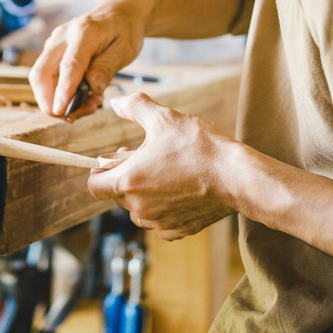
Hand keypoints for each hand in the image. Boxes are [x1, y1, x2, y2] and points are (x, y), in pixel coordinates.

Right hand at [27, 0, 151, 118]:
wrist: (119, 11)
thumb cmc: (124, 29)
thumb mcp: (125, 49)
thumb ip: (106, 68)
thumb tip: (92, 89)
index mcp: (84, 32)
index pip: (69, 65)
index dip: (63, 90)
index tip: (60, 111)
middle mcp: (62, 36)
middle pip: (41, 73)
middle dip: (48, 102)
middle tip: (73, 117)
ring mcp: (54, 43)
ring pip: (40, 78)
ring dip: (55, 100)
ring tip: (88, 105)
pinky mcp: (52, 51)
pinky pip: (47, 77)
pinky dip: (58, 93)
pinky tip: (82, 96)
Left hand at [87, 92, 237, 240]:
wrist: (237, 177)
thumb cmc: (200, 147)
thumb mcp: (165, 118)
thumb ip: (135, 107)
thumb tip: (116, 101)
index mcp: (130, 181)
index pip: (95, 186)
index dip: (99, 172)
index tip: (111, 161)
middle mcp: (140, 207)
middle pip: (117, 196)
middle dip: (125, 178)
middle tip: (144, 158)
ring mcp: (160, 221)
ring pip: (138, 211)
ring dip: (143, 195)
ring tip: (162, 173)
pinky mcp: (179, 231)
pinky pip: (160, 222)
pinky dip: (163, 209)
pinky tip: (178, 191)